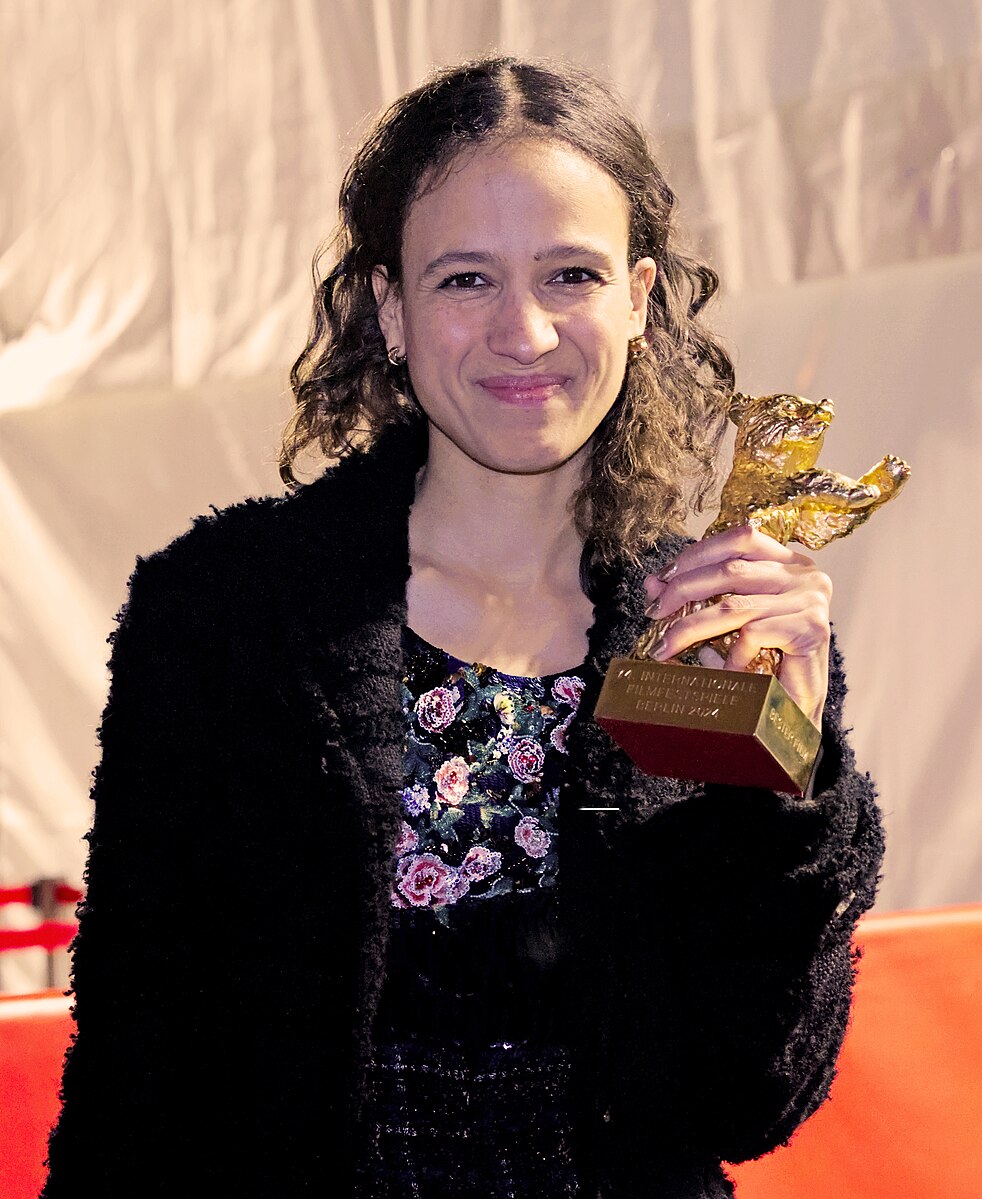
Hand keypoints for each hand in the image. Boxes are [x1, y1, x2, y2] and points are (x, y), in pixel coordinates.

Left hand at [643, 526, 831, 727]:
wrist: (796, 707)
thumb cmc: (762, 663)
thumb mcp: (726, 622)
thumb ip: (697, 597)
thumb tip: (651, 583)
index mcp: (788, 562)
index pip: (740, 538)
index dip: (697, 554)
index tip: (662, 579)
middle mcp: (804, 575)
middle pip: (731, 569)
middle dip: (682, 590)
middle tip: (654, 612)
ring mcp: (810, 601)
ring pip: (733, 606)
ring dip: (690, 627)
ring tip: (665, 646)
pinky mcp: (811, 629)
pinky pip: (753, 634)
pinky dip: (730, 655)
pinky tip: (726, 671)